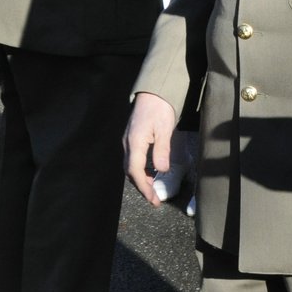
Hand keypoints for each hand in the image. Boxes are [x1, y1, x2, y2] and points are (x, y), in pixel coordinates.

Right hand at [123, 91, 178, 205]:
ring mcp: (128, 141)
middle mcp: (127, 144)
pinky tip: (151, 173)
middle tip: (154, 200)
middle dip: (141, 187)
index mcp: (134, 142)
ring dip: (140, 180)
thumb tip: (161, 170)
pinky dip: (140, 170)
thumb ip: (162, 150)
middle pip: (130, 172)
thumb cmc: (160, 108)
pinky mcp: (131, 139)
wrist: (152, 92)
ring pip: (130, 166)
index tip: (153, 199)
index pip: (135, 171)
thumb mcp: (164, 128)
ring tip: (153, 190)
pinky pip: (132, 160)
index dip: (144, 187)